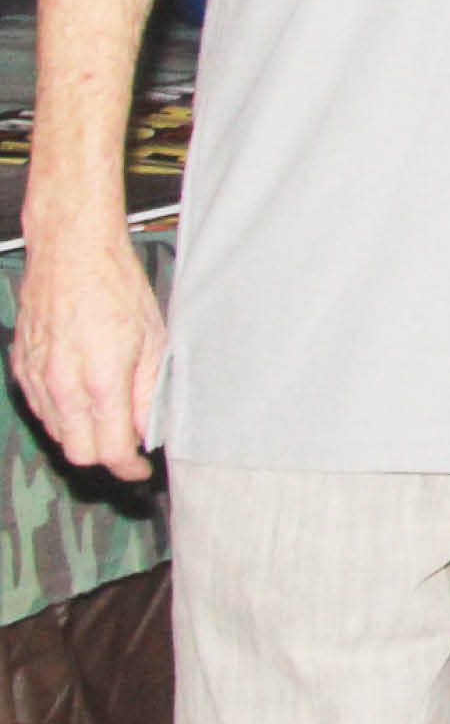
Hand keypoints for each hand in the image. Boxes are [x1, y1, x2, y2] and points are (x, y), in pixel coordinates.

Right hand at [8, 223, 163, 480]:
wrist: (71, 253)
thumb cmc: (116, 288)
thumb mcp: (154, 341)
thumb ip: (150, 392)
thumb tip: (149, 429)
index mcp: (100, 382)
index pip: (110, 451)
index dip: (129, 468)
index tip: (140, 471)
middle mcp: (61, 386)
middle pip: (78, 453)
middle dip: (105, 457)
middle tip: (128, 446)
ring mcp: (36, 378)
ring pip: (57, 433)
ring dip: (83, 435)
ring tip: (109, 417)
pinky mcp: (21, 367)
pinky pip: (41, 409)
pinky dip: (62, 414)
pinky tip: (83, 397)